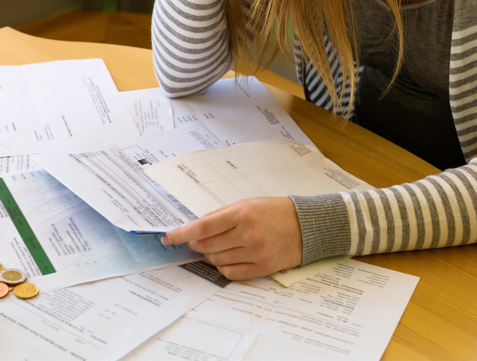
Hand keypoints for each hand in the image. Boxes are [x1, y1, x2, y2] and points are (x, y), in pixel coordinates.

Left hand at [162, 197, 302, 279]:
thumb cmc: (275, 211)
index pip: (203, 227)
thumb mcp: (247, 203)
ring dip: (210, 255)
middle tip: (195, 240)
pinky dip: (222, 267)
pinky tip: (226, 258)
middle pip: (207, 246)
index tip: (169, 237)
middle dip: (195, 244)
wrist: (307, 225)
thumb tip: (195, 227)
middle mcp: (248, 234)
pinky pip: (231, 273)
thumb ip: (220, 215)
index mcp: (242, 214)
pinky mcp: (263, 267)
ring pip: (217, 261)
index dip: (182, 234)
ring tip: (217, 246)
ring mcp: (256, 252)